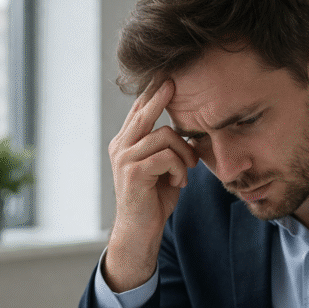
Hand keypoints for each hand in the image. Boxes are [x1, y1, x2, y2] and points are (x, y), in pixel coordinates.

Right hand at [104, 80, 197, 291]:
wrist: (140, 232)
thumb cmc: (154, 200)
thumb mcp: (164, 169)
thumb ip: (169, 149)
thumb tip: (188, 132)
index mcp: (126, 143)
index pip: (139, 111)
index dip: (152, 93)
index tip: (166, 76)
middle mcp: (121, 147)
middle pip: (144, 112)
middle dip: (161, 96)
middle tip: (173, 80)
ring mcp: (124, 159)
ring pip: (164, 136)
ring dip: (184, 154)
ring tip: (186, 171)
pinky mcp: (134, 172)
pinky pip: (166, 157)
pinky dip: (180, 169)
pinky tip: (179, 182)